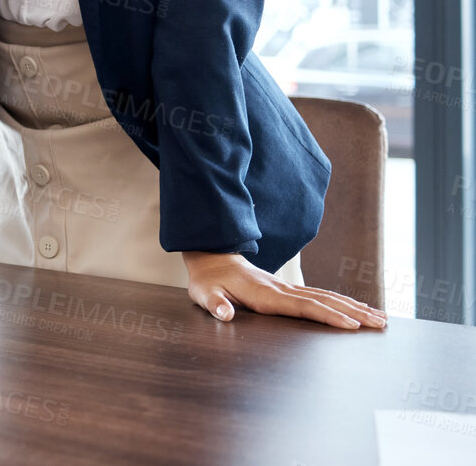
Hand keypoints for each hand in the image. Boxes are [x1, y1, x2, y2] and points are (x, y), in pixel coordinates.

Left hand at [182, 252, 386, 329]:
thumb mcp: (204, 294)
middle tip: (382, 324)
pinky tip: (357, 310)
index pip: (304, 306)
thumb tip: (224, 314)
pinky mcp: (288, 289)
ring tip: (381, 318)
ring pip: (327, 297)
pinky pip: (320, 295)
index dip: (328, 316)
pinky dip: (341, 302)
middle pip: (325, 301)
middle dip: (354, 313)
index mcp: (266, 294)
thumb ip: (215, 305)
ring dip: (355, 307)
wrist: (211, 259)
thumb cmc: (208, 282)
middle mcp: (282, 289)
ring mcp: (287, 287)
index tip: (351, 326)